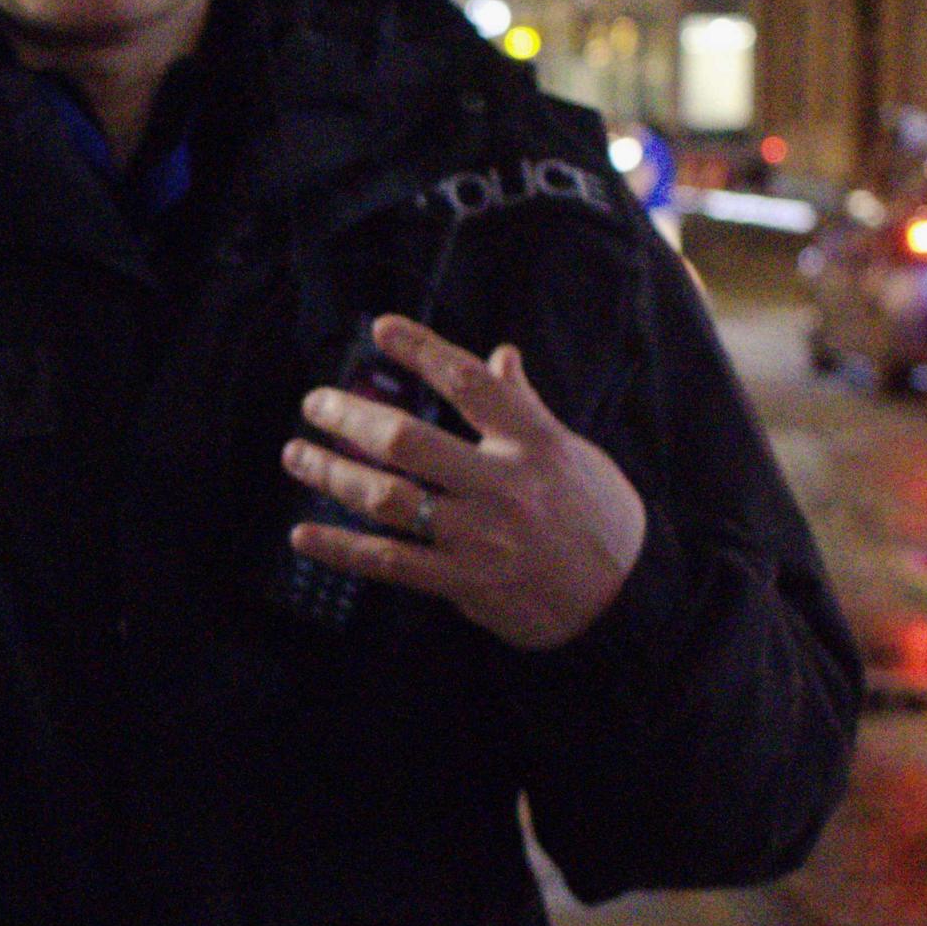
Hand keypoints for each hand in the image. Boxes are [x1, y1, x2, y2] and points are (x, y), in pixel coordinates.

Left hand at [281, 315, 647, 651]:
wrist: (629, 596)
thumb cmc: (598, 514)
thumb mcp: (572, 450)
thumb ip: (525, 406)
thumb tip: (501, 355)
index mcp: (533, 440)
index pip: (470, 383)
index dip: (423, 350)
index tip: (380, 329)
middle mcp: (504, 483)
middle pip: (409, 441)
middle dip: (351, 417)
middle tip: (315, 404)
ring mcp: (481, 535)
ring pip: (389, 498)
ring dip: (333, 474)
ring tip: (298, 457)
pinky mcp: (466, 582)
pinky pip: (391, 563)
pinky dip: (342, 548)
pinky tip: (304, 534)